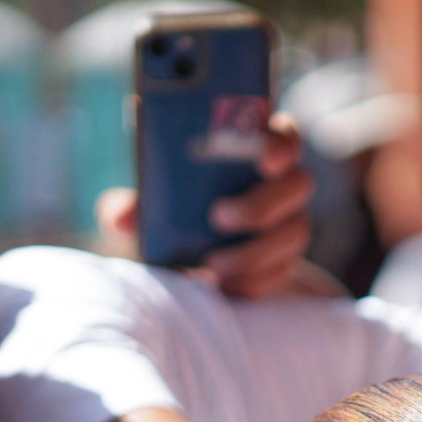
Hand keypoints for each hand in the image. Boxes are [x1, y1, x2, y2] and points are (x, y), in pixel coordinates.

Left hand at [95, 113, 319, 299]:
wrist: (179, 254)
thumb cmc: (168, 207)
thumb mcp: (147, 203)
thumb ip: (134, 203)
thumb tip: (123, 216)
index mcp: (254, 148)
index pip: (285, 135)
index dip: (282, 144)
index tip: (265, 160)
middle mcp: (281, 183)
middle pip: (298, 184)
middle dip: (262, 203)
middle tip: (219, 216)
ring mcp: (289, 222)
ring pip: (294, 234)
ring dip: (254, 250)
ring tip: (213, 264)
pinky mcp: (285, 261)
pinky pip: (283, 273)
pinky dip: (254, 281)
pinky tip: (226, 286)